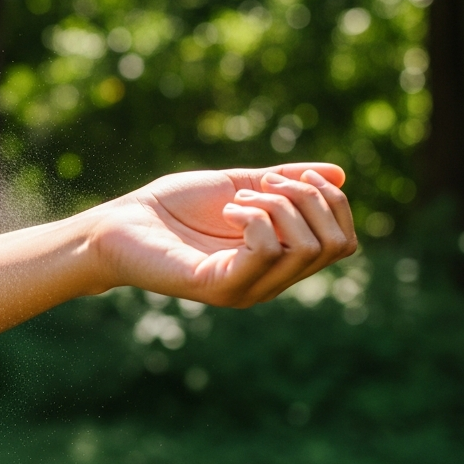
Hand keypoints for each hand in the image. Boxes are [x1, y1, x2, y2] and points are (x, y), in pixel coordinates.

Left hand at [90, 163, 356, 306]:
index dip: (332, 202)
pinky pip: (266, 251)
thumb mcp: (239, 184)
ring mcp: (247, 288)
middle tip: (262, 184)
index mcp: (278, 259)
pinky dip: (255, 217)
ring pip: (306, 247)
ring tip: (238, 199)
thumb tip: (340, 174)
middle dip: (309, 199)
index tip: (294, 176)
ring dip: (278, 205)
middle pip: (334, 245)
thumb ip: (285, 181)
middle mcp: (270, 281)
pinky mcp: (219, 287)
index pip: (343, 243)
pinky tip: (228, 211)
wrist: (121, 223)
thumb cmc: (173, 206)